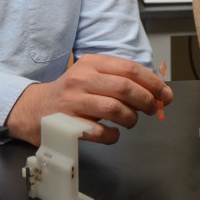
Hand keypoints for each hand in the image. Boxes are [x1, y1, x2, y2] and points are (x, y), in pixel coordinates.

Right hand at [5, 53, 172, 144]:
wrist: (34, 108)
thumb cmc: (70, 93)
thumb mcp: (92, 76)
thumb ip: (120, 80)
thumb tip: (156, 92)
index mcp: (92, 64)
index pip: (130, 69)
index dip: (152, 82)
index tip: (165, 94)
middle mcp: (82, 79)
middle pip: (125, 88)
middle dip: (146, 101)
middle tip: (151, 110)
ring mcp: (74, 101)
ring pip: (115, 109)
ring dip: (131, 118)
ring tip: (131, 121)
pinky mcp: (68, 124)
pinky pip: (100, 132)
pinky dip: (113, 135)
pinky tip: (112, 133)